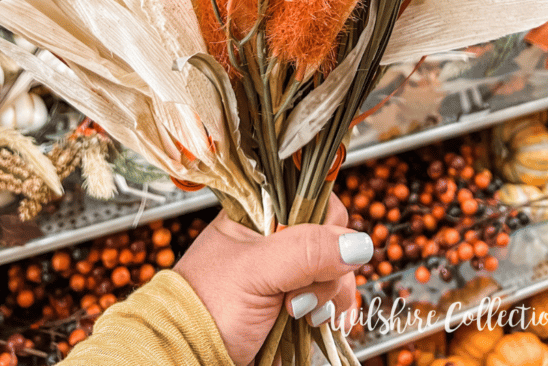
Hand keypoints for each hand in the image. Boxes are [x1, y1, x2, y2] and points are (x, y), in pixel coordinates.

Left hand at [173, 194, 372, 365]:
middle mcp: (275, 238)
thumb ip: (305, 251)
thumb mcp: (257, 271)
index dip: (326, 222)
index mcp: (259, 213)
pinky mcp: (295, 301)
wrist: (188, 356)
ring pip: (334, 269)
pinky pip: (330, 297)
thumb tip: (359, 243)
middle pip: (330, 236)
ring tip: (303, 315)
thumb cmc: (207, 306)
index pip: (310, 197)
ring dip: (330, 295)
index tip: (325, 249)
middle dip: (329, 267)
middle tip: (303, 294)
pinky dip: (333, 310)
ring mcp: (286, 271)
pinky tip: (321, 322)